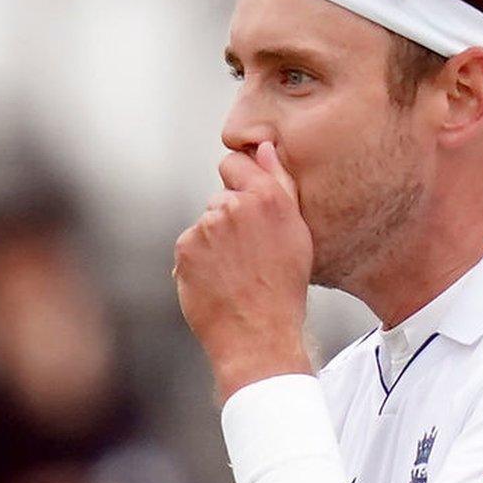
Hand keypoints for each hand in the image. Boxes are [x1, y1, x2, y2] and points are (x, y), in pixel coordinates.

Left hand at [174, 141, 315, 399]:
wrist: (258, 335)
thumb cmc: (284, 288)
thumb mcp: (297, 233)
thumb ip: (279, 182)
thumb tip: (262, 147)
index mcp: (267, 198)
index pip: (234, 163)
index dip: (238, 182)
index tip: (246, 207)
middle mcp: (234, 206)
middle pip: (220, 199)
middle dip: (229, 220)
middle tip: (248, 256)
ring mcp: (207, 226)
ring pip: (205, 225)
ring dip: (214, 243)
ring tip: (235, 274)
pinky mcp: (185, 248)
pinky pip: (189, 247)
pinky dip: (198, 262)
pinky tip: (217, 282)